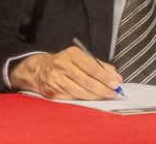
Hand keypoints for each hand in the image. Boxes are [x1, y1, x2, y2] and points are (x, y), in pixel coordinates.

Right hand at [8, 47, 122, 99]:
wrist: (39, 69)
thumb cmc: (62, 62)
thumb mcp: (79, 57)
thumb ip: (98, 64)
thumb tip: (114, 74)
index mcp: (71, 54)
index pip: (91, 66)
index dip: (105, 76)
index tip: (116, 82)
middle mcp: (62, 65)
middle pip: (86, 80)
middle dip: (102, 88)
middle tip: (114, 93)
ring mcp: (56, 79)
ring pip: (80, 91)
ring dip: (95, 96)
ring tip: (105, 97)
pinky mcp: (53, 92)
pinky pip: (72, 98)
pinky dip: (84, 100)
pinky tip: (92, 99)